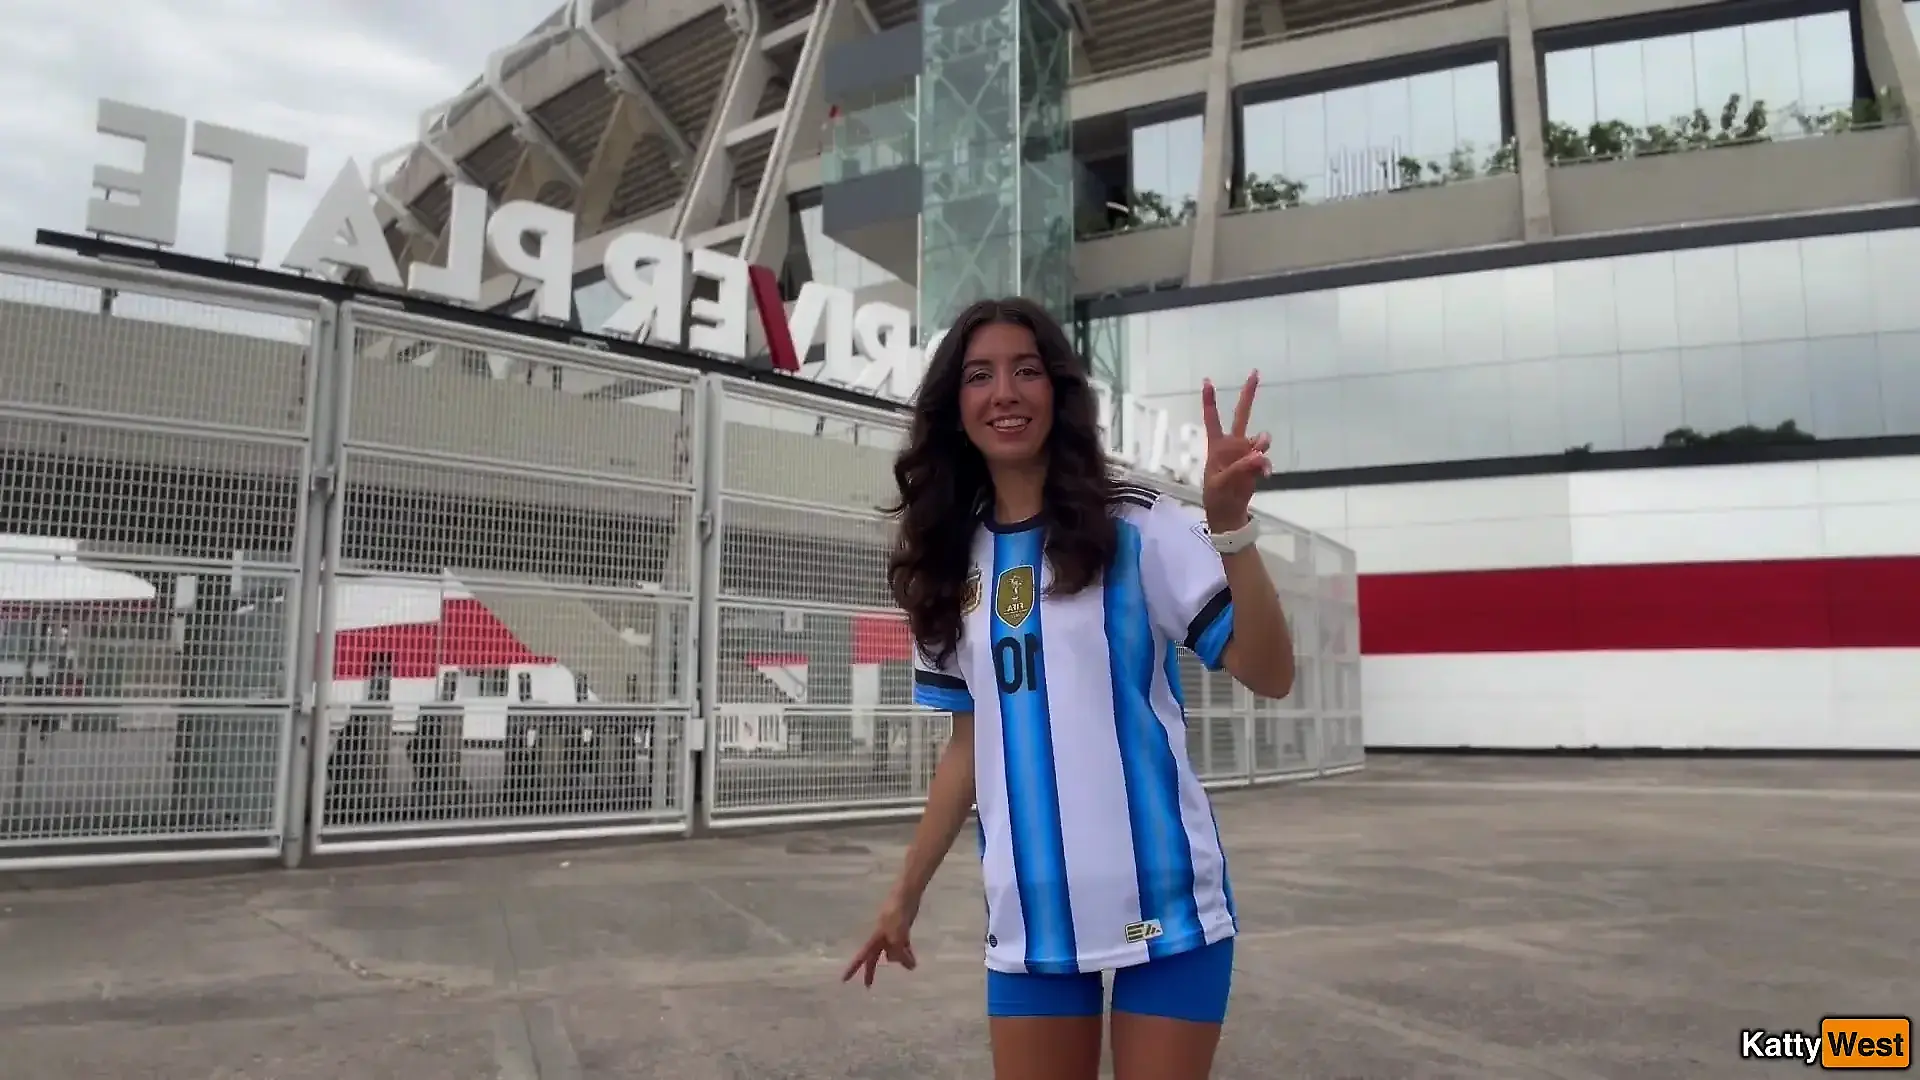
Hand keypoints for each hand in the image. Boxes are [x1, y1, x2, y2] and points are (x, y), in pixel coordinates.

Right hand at [842, 891, 919, 987]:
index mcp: (875, 938)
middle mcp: (881, 938)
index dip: (853, 968)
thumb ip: (898, 950)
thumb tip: (903, 964)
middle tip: (868, 986)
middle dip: (871, 971)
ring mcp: (891, 934)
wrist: (906, 895)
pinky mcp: (902, 931)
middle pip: (875, 958)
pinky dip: (907, 954)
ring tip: (911, 966)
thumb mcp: (897, 934)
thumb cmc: (897, 912)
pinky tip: (913, 961)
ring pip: (893, 953)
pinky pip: (903, 947)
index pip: (862, 956)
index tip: (844, 980)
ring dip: (900, 960)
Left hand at [1199, 371, 1272, 531]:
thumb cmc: (1216, 496)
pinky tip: (1264, 475)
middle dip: (1248, 395)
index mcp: (1216, 446)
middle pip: (1241, 416)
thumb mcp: (1220, 483)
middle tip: (1255, 372)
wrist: (1228, 514)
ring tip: (1258, 455)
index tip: (1207, 380)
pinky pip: (1264, 459)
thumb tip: (1258, 455)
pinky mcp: (1256, 466)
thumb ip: (1240, 467)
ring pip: (1258, 440)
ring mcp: (1245, 454)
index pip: (1212, 419)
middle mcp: (1231, 445)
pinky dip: (1265, 465)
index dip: (1210, 401)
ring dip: (1261, 444)